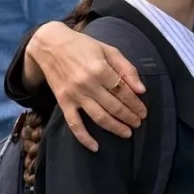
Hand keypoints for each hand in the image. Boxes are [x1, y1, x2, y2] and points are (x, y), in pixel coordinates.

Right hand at [28, 22, 146, 150]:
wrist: (50, 46)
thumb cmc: (83, 46)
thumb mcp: (108, 49)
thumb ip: (126, 68)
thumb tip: (141, 89)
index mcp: (100, 69)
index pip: (124, 92)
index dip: (136, 104)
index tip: (144, 112)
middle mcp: (88, 84)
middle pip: (114, 107)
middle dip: (129, 117)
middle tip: (138, 123)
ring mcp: (75, 95)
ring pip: (99, 117)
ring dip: (115, 127)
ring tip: (127, 133)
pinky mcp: (63, 102)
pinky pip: (74, 124)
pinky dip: (84, 138)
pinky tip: (95, 147)